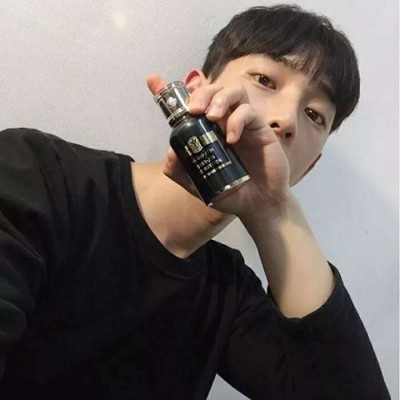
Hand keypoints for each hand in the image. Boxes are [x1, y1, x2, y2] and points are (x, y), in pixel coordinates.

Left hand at [147, 74, 290, 218]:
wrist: (259, 206)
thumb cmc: (231, 193)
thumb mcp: (200, 185)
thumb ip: (181, 172)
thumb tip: (170, 153)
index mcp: (207, 131)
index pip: (190, 105)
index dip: (171, 91)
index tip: (153, 81)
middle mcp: (224, 122)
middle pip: (213, 90)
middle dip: (201, 93)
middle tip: (194, 110)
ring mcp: (243, 123)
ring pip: (234, 91)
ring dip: (220, 98)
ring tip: (212, 117)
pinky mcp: (260, 128)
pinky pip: (248, 112)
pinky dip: (238, 120)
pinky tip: (231, 139)